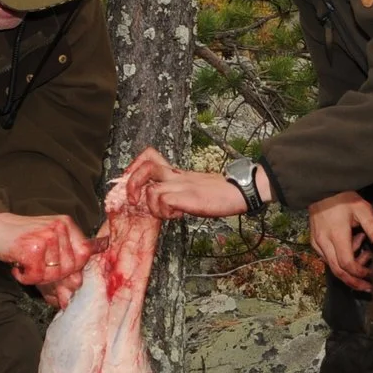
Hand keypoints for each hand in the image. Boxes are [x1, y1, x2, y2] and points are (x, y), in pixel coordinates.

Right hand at [0, 212, 93, 303]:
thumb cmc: (22, 240)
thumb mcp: (47, 249)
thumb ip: (64, 267)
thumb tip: (74, 290)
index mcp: (67, 224)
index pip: (84, 255)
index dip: (72, 269)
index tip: (55, 270)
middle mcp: (59, 227)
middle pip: (70, 268)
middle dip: (52, 275)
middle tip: (36, 269)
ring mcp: (47, 236)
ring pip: (54, 274)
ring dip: (37, 277)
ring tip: (26, 265)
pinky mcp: (32, 248)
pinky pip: (36, 276)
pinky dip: (25, 278)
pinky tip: (17, 268)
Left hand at [113, 148, 250, 219]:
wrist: (240, 191)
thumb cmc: (220, 193)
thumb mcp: (194, 186)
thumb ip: (178, 189)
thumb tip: (164, 200)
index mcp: (177, 173)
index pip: (150, 157)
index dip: (135, 167)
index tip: (132, 183)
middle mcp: (177, 177)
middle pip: (146, 167)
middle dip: (132, 184)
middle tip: (134, 200)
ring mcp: (183, 186)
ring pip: (152, 190)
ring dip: (153, 207)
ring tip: (166, 213)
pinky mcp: (189, 197)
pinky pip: (165, 201)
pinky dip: (166, 212)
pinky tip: (178, 215)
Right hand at [308, 192, 372, 291]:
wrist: (322, 189)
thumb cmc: (343, 198)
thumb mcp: (363, 209)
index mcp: (337, 236)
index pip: (347, 264)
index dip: (360, 273)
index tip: (371, 275)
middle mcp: (324, 243)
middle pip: (338, 271)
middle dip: (353, 282)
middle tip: (367, 287)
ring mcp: (317, 243)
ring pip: (331, 266)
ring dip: (348, 269)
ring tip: (364, 256)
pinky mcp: (314, 242)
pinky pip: (327, 258)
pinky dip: (340, 260)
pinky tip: (351, 248)